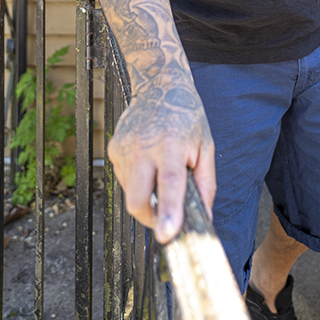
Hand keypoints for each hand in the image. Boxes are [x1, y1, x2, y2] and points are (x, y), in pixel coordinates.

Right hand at [106, 79, 215, 243]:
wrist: (159, 84)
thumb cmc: (186, 114)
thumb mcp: (205, 146)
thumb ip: (206, 185)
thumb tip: (204, 219)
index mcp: (171, 145)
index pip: (168, 185)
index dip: (168, 212)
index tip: (166, 235)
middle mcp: (144, 146)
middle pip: (137, 200)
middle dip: (150, 217)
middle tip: (166, 215)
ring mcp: (125, 147)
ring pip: (130, 194)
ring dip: (146, 196)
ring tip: (159, 172)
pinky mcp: (113, 148)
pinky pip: (123, 179)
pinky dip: (137, 181)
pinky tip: (148, 162)